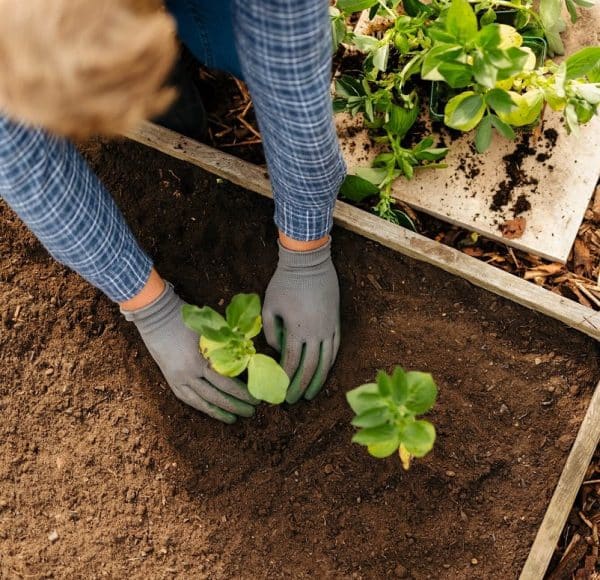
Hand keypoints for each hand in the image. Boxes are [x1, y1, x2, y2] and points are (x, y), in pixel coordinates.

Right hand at [122, 282, 257, 422]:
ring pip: (201, 402)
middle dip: (235, 405)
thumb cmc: (186, 319)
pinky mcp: (170, 380)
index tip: (255, 398)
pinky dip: (202, 407)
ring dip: (219, 412)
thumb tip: (247, 357)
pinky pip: (188, 399)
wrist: (156, 317)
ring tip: (234, 418)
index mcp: (200, 360)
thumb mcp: (209, 330)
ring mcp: (177, 379)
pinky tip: (213, 411)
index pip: (226, 383)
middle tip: (251, 412)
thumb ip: (225, 345)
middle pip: (216, 396)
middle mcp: (188, 374)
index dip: (242, 393)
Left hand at [263, 238, 340, 403]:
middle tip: (292, 400)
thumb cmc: (284, 283)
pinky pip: (336, 348)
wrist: (309, 262)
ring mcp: (329, 328)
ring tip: (310, 394)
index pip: (291, 363)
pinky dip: (330, 363)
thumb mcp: (269, 306)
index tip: (278, 393)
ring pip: (326, 361)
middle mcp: (316, 333)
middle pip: (310, 367)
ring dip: (318, 380)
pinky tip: (324, 371)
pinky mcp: (336, 322)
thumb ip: (270, 332)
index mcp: (297, 330)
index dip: (285, 380)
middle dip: (300, 386)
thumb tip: (275, 350)